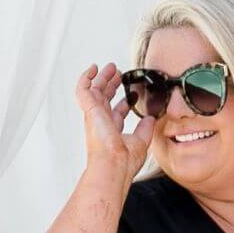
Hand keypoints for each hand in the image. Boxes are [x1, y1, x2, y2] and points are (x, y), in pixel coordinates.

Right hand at [76, 62, 155, 187]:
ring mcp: (94, 115)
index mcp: (112, 131)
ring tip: (111, 67)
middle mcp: (101, 122)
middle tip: (119, 74)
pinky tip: (94, 69)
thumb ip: (146, 128)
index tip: (133, 94)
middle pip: (105, 99)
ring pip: (95, 91)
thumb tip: (152, 118)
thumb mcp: (141, 141)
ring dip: (103, 78)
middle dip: (112, 85)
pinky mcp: (89, 109)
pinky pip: (82, 89)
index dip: (124, 102)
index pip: (117, 113)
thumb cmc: (124, 161)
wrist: (114, 165)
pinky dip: (86, 78)